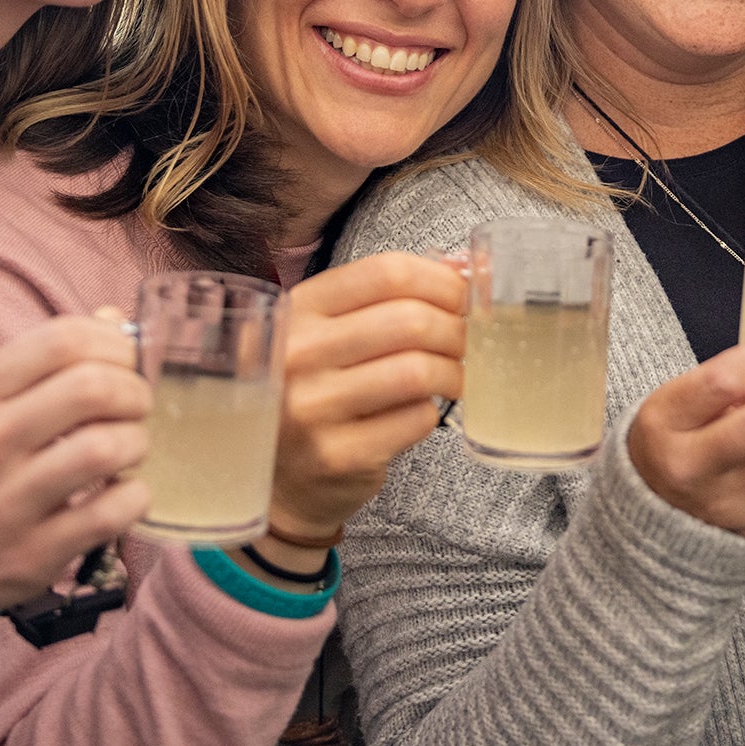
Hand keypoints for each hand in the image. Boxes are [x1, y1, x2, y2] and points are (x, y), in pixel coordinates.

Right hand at [0, 314, 151, 647]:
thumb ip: (38, 360)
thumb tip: (114, 321)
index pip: (62, 340)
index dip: (114, 343)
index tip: (125, 359)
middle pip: (93, 388)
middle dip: (134, 391)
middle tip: (136, 405)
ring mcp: (7, 503)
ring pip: (105, 449)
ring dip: (136, 442)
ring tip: (128, 447)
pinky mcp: (31, 555)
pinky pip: (112, 513)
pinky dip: (135, 496)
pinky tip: (122, 492)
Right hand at [268, 251, 466, 544]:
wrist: (279, 478)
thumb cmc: (316, 390)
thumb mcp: (330, 331)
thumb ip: (387, 296)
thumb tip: (465, 267)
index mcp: (296, 309)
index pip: (386, 272)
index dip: (441, 280)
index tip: (462, 297)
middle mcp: (295, 354)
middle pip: (410, 320)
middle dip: (457, 329)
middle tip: (465, 343)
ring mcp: (312, 408)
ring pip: (418, 371)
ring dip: (453, 372)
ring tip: (453, 377)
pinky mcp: (337, 455)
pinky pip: (416, 419)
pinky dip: (433, 412)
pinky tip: (420, 411)